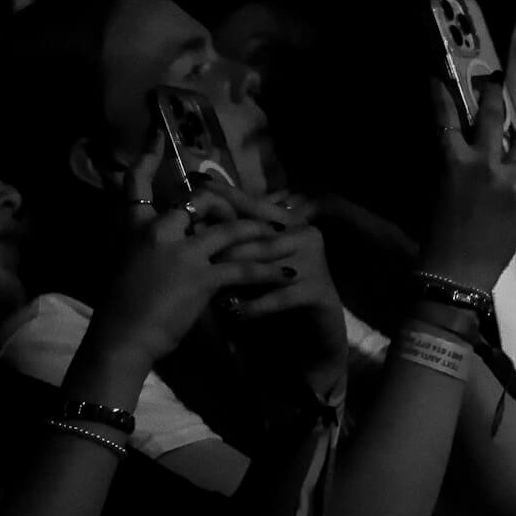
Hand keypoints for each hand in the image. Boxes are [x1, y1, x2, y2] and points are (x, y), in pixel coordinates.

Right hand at [90, 172, 283, 366]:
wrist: (121, 337)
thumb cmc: (121, 309)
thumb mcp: (128, 267)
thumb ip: (148, 249)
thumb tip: (167, 243)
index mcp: (136, 228)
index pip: (137, 181)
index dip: (148, 155)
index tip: (158, 133)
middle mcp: (159, 231)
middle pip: (202, 201)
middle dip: (232, 206)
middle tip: (253, 217)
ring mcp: (182, 252)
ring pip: (232, 231)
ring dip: (261, 235)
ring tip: (284, 238)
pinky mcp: (200, 277)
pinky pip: (243, 268)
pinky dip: (267, 272)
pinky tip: (286, 274)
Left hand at [200, 186, 350, 398]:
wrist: (315, 331)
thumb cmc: (277, 292)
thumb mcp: (256, 263)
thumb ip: (237, 241)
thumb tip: (197, 223)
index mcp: (292, 222)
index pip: (257, 205)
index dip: (230, 196)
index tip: (203, 184)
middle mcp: (307, 234)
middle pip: (258, 234)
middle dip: (226, 245)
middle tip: (197, 252)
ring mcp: (315, 262)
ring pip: (266, 263)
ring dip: (237, 274)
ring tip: (210, 285)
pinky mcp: (318, 291)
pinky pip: (278, 297)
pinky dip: (254, 305)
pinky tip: (234, 313)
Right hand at [419, 77, 515, 289]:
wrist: (459, 275)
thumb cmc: (436, 237)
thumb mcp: (437, 192)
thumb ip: (452, 167)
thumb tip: (462, 152)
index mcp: (454, 162)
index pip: (446, 120)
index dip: (441, 98)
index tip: (438, 79)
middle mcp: (486, 164)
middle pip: (492, 119)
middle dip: (492, 96)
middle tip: (494, 82)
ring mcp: (513, 181)